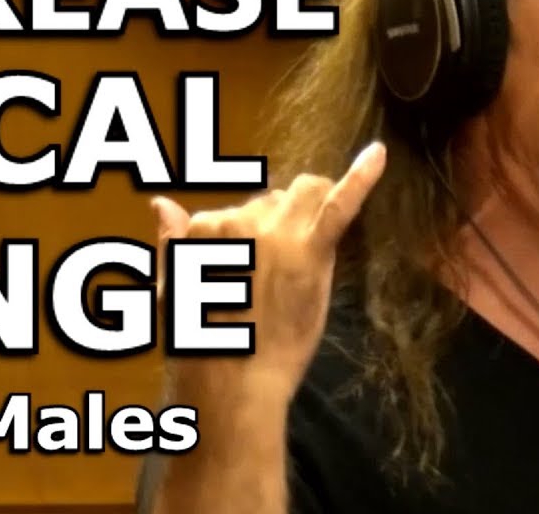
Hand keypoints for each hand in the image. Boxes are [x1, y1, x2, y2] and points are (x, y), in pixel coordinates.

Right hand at [150, 141, 386, 402]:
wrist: (232, 384)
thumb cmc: (199, 346)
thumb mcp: (175, 291)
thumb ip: (175, 243)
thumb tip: (161, 203)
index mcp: (207, 230)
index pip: (239, 210)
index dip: (251, 233)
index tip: (255, 262)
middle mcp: (241, 221)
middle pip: (273, 199)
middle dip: (279, 221)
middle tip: (281, 270)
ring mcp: (278, 234)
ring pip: (301, 196)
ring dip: (303, 218)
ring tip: (296, 269)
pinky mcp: (311, 253)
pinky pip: (338, 205)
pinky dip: (360, 177)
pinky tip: (378, 154)